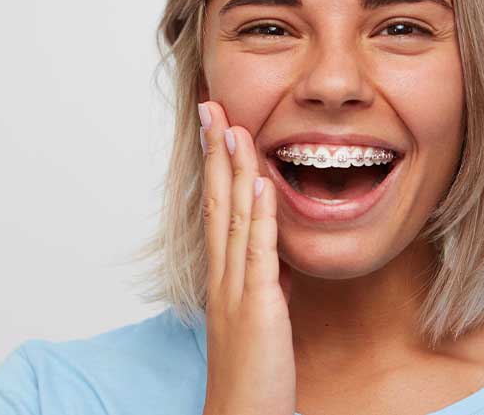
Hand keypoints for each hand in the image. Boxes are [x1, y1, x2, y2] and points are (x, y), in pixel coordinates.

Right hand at [198, 101, 295, 414]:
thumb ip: (263, 280)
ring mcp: (237, 290)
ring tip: (232, 126)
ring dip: (233, 170)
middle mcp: (223, 277)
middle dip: (215, 153)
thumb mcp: (260, 316)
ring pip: (232, 218)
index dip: (216, 168)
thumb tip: (273, 252)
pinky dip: (258, 215)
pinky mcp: (258, 306)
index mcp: (224, 278)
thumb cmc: (253, 375)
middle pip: (216, 203)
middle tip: (211, 107)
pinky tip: (260, 181)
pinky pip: (257, 253)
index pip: (217, 210)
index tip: (217, 130)